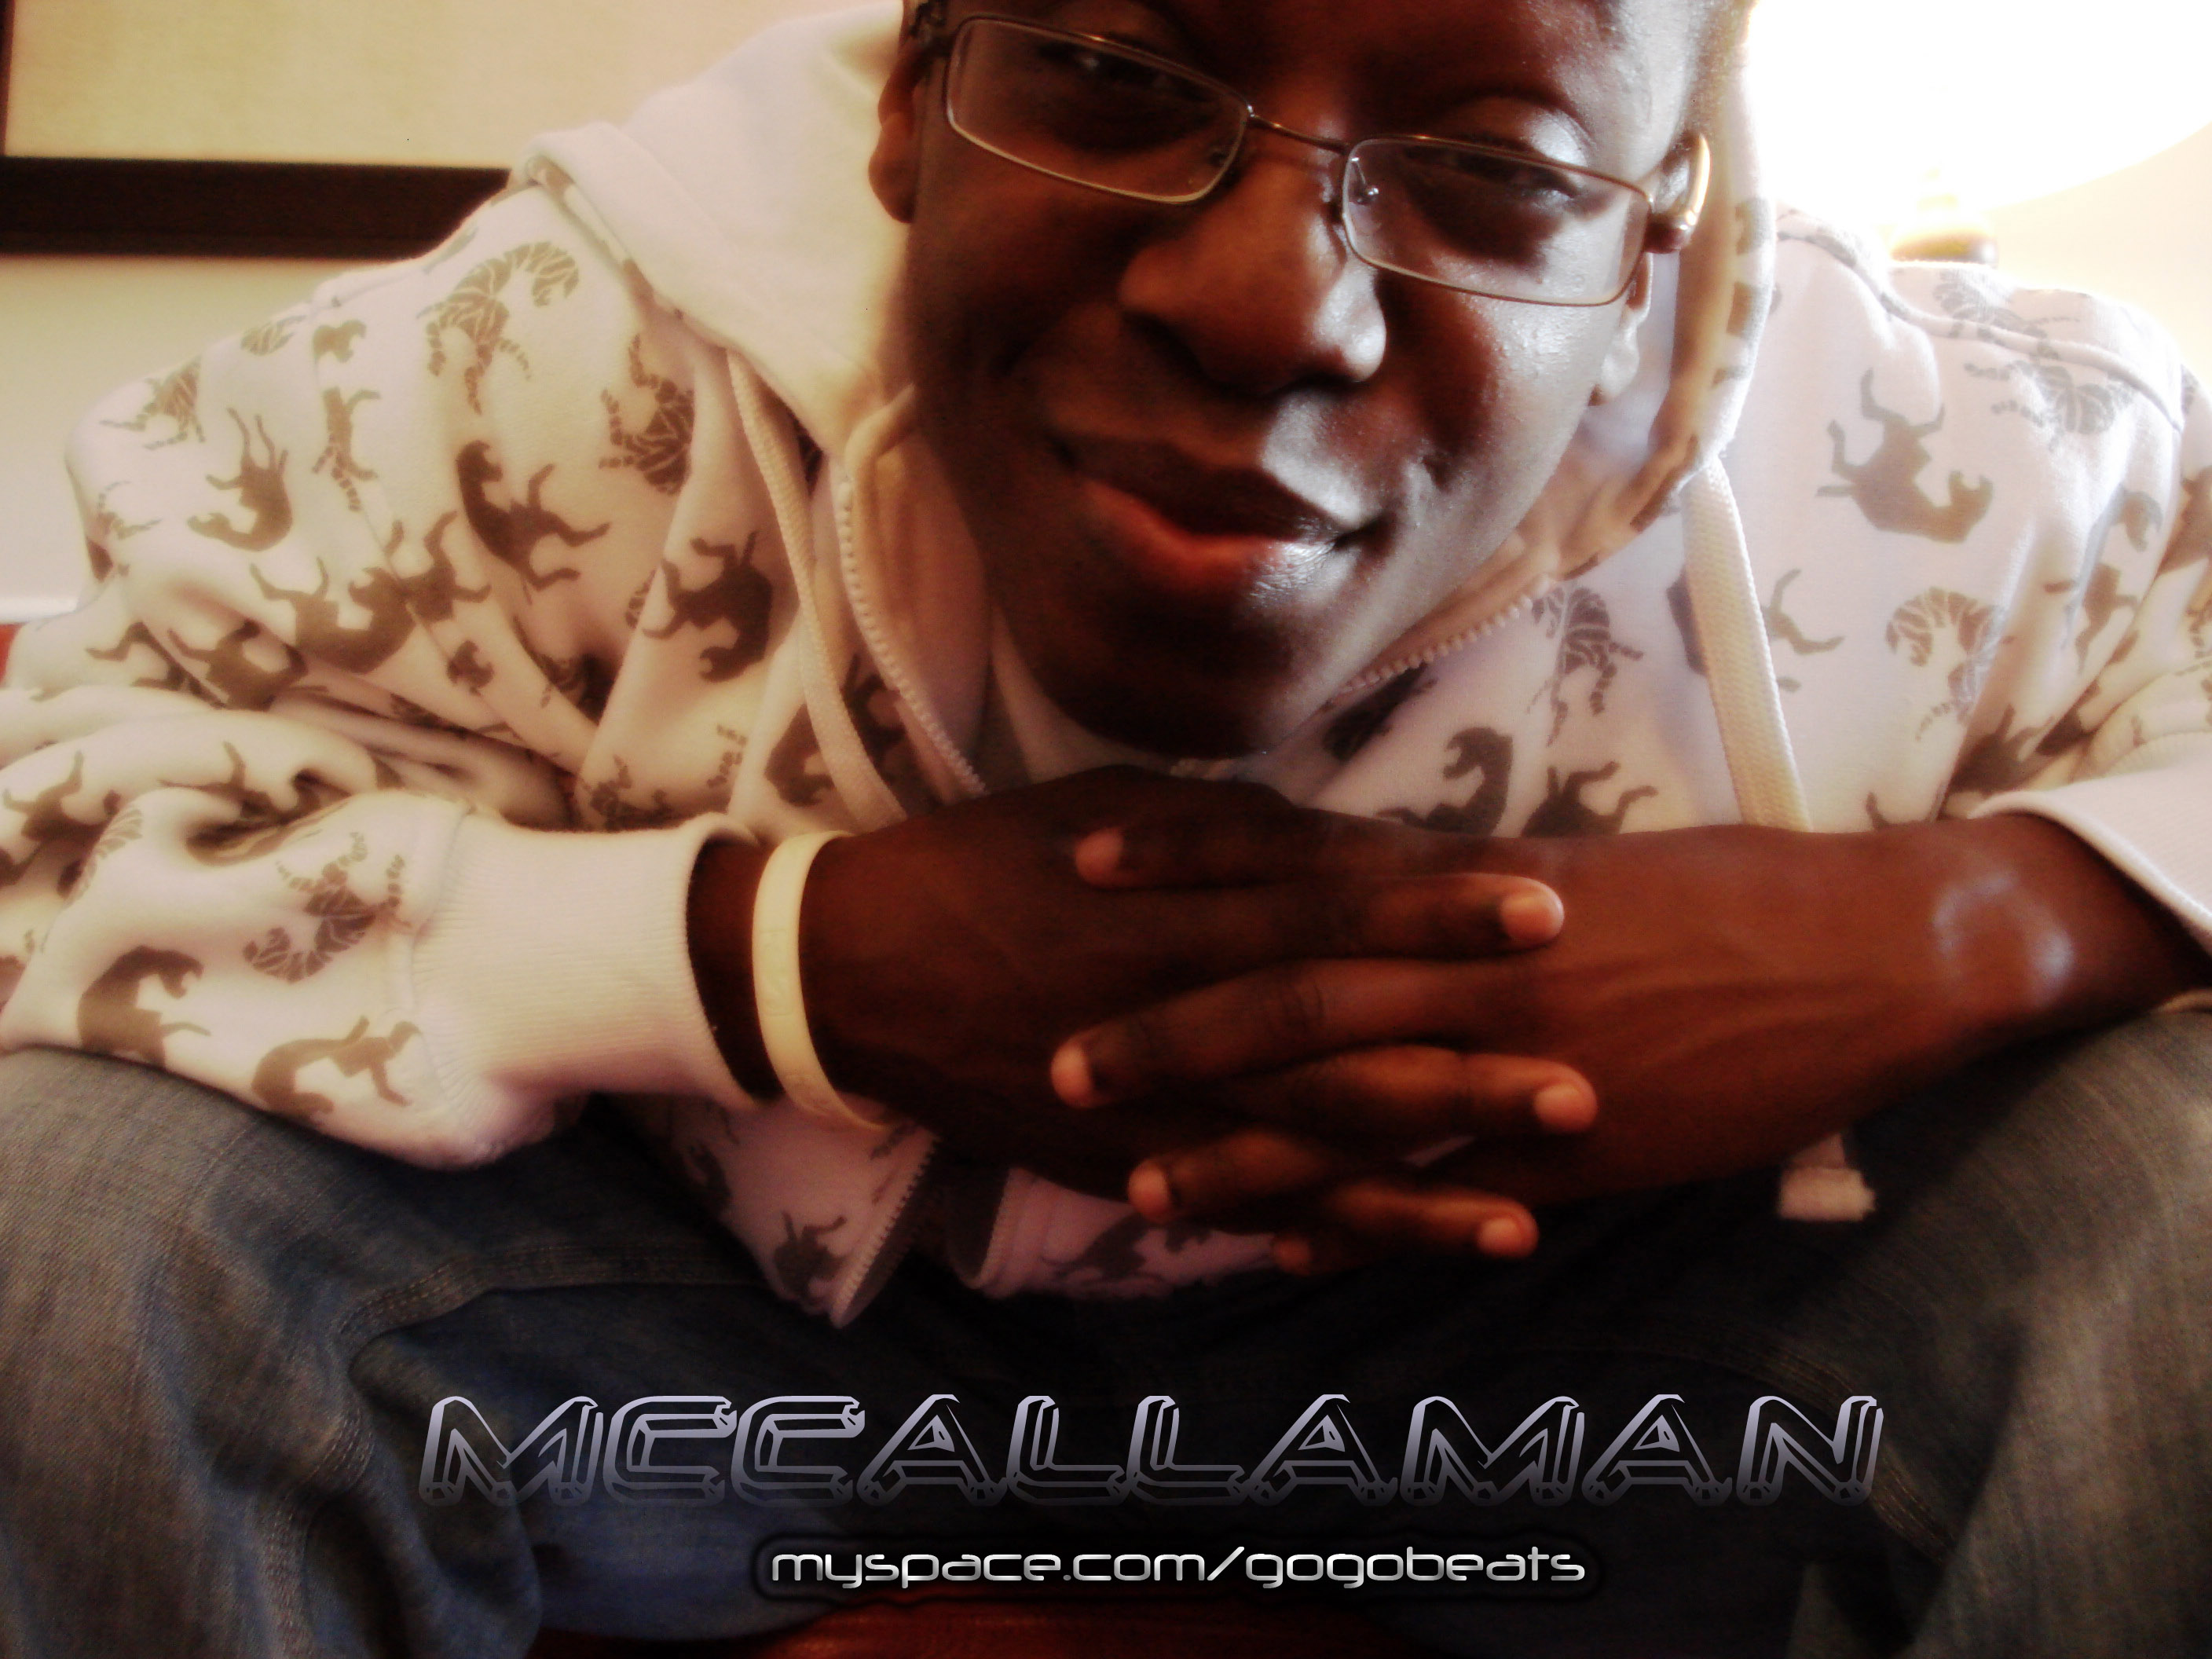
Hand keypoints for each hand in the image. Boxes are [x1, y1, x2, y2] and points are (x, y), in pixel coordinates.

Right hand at [688, 767, 1570, 1202]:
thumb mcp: (1103, 809)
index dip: (1437, 916)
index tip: (1544, 910)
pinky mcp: (1123, 1169)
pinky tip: (1413, 1247)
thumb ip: (1230, 833)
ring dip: (1420, 1176)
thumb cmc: (984, 866)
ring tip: (1534, 1194)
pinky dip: (1330, 1232)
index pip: (1328, 913)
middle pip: (1336, 1049)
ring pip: (1301, 1152)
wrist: (853, 971)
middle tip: (1581, 1076)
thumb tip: (1349, 841)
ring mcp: (1147, 1112)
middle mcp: (1171, 1019)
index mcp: (1172, 912)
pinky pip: (1244, 1209)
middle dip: (1460, 1065)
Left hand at [1057, 811, 2209, 1267]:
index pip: (1299, 861)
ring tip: (1142, 1188)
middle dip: (1172, 1028)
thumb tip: (1354, 877)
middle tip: (1059, 1058)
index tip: (1083, 859)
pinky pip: (1441, 1193)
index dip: (1187, 861)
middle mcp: (1477, 964)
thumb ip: (1449, 883)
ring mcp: (1521, 1061)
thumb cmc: (1712, 893)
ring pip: (1352, 1108)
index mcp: (1471, 882)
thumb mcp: (1565, 865)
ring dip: (1242, 1152)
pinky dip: (1359, 1223)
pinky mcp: (1573, 1146)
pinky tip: (1282, 1252)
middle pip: (1294, 992)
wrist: (1856, 950)